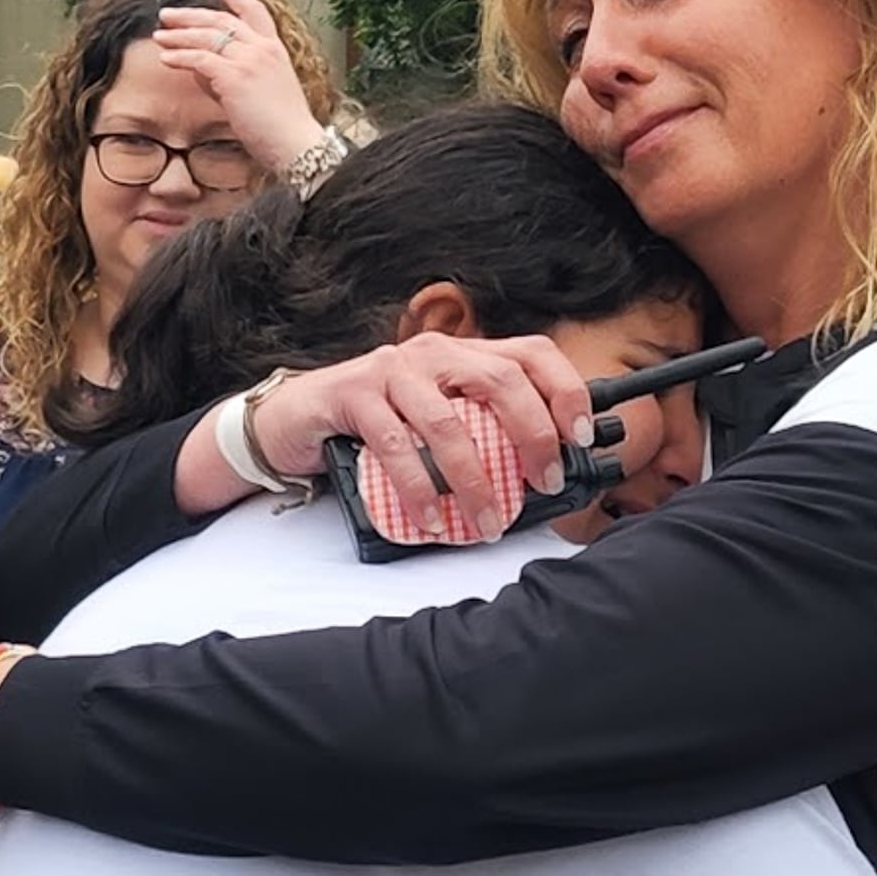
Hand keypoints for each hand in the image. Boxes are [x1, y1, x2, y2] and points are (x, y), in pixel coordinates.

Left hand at [153, 0, 330, 171]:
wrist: (295, 143)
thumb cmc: (280, 127)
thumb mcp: (259, 93)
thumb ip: (231, 76)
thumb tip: (199, 68)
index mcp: (274, 49)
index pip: (254, 10)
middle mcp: (263, 48)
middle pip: (221, 20)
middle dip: (190, 15)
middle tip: (166, 15)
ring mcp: (250, 60)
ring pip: (207, 37)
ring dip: (179, 35)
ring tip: (159, 36)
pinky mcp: (235, 77)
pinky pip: (200, 60)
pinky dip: (180, 57)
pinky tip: (166, 59)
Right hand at [246, 334, 599, 540]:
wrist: (294, 419)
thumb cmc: (374, 425)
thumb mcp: (435, 419)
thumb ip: (478, 434)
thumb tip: (534, 483)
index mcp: (462, 354)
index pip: (530, 354)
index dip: (565, 391)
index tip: (582, 437)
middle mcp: (433, 353)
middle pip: (501, 381)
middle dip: (532, 436)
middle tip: (544, 483)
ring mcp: (392, 369)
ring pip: (449, 423)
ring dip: (475, 480)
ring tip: (487, 522)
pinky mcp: (354, 394)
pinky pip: (395, 445)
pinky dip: (417, 489)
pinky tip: (430, 519)